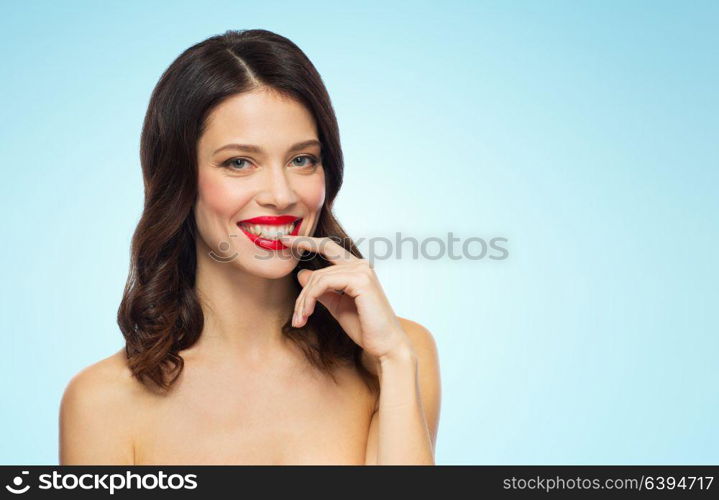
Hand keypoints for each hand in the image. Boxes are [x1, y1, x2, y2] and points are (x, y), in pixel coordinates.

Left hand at [279, 234, 411, 359]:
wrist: (384, 345)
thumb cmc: (365, 327)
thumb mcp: (337, 305)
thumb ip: (322, 290)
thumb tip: (301, 273)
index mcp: (357, 268)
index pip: (327, 247)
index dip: (306, 241)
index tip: (284, 240)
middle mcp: (361, 265)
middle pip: (318, 270)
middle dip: (302, 293)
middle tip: (295, 317)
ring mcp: (362, 270)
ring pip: (318, 278)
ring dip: (304, 301)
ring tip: (300, 321)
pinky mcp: (360, 280)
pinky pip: (323, 283)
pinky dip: (311, 299)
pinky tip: (308, 314)